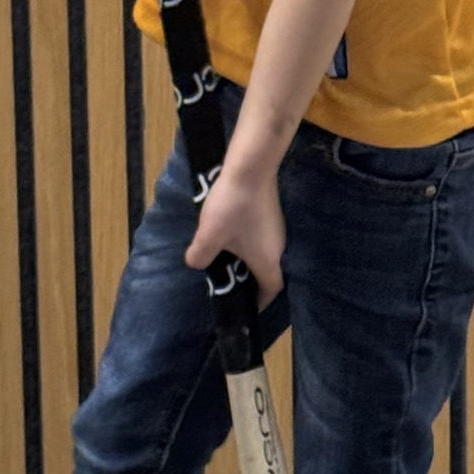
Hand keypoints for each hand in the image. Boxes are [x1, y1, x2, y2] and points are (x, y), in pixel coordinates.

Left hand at [185, 164, 285, 307]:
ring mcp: (277, 229)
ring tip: (226, 259)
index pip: (270, 291)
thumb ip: (200, 255)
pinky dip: (250, 244)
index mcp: (267, 261)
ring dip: (248, 260)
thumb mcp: (210, 235)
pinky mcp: (272, 213)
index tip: (246, 307)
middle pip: (269, 273)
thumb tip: (195, 263)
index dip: (260, 302)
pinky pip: (263, 238)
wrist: (250, 167)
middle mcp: (278, 248)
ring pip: (265, 254)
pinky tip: (231, 235)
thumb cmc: (233, 207)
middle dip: (251, 281)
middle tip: (230, 282)